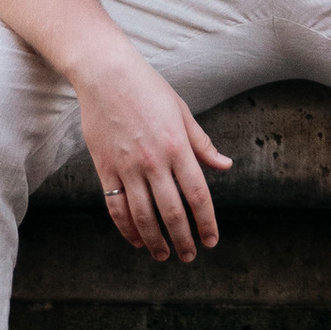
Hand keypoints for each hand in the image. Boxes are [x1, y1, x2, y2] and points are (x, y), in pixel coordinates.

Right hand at [76, 50, 232, 261]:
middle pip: (172, 212)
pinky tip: (136, 239)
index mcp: (178, 146)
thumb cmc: (148, 89)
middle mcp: (154, 161)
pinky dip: (127, 228)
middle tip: (189, 256)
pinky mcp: (105, 168)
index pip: (198, 194)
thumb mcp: (182, 112)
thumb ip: (202, 144)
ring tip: (163, 255)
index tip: (210, 240)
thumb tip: (225, 166)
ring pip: (143, 216)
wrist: (106, 74)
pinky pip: (116, 206)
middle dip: (183, 239)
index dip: (206, 222)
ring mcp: (127, 166)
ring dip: (155, 241)